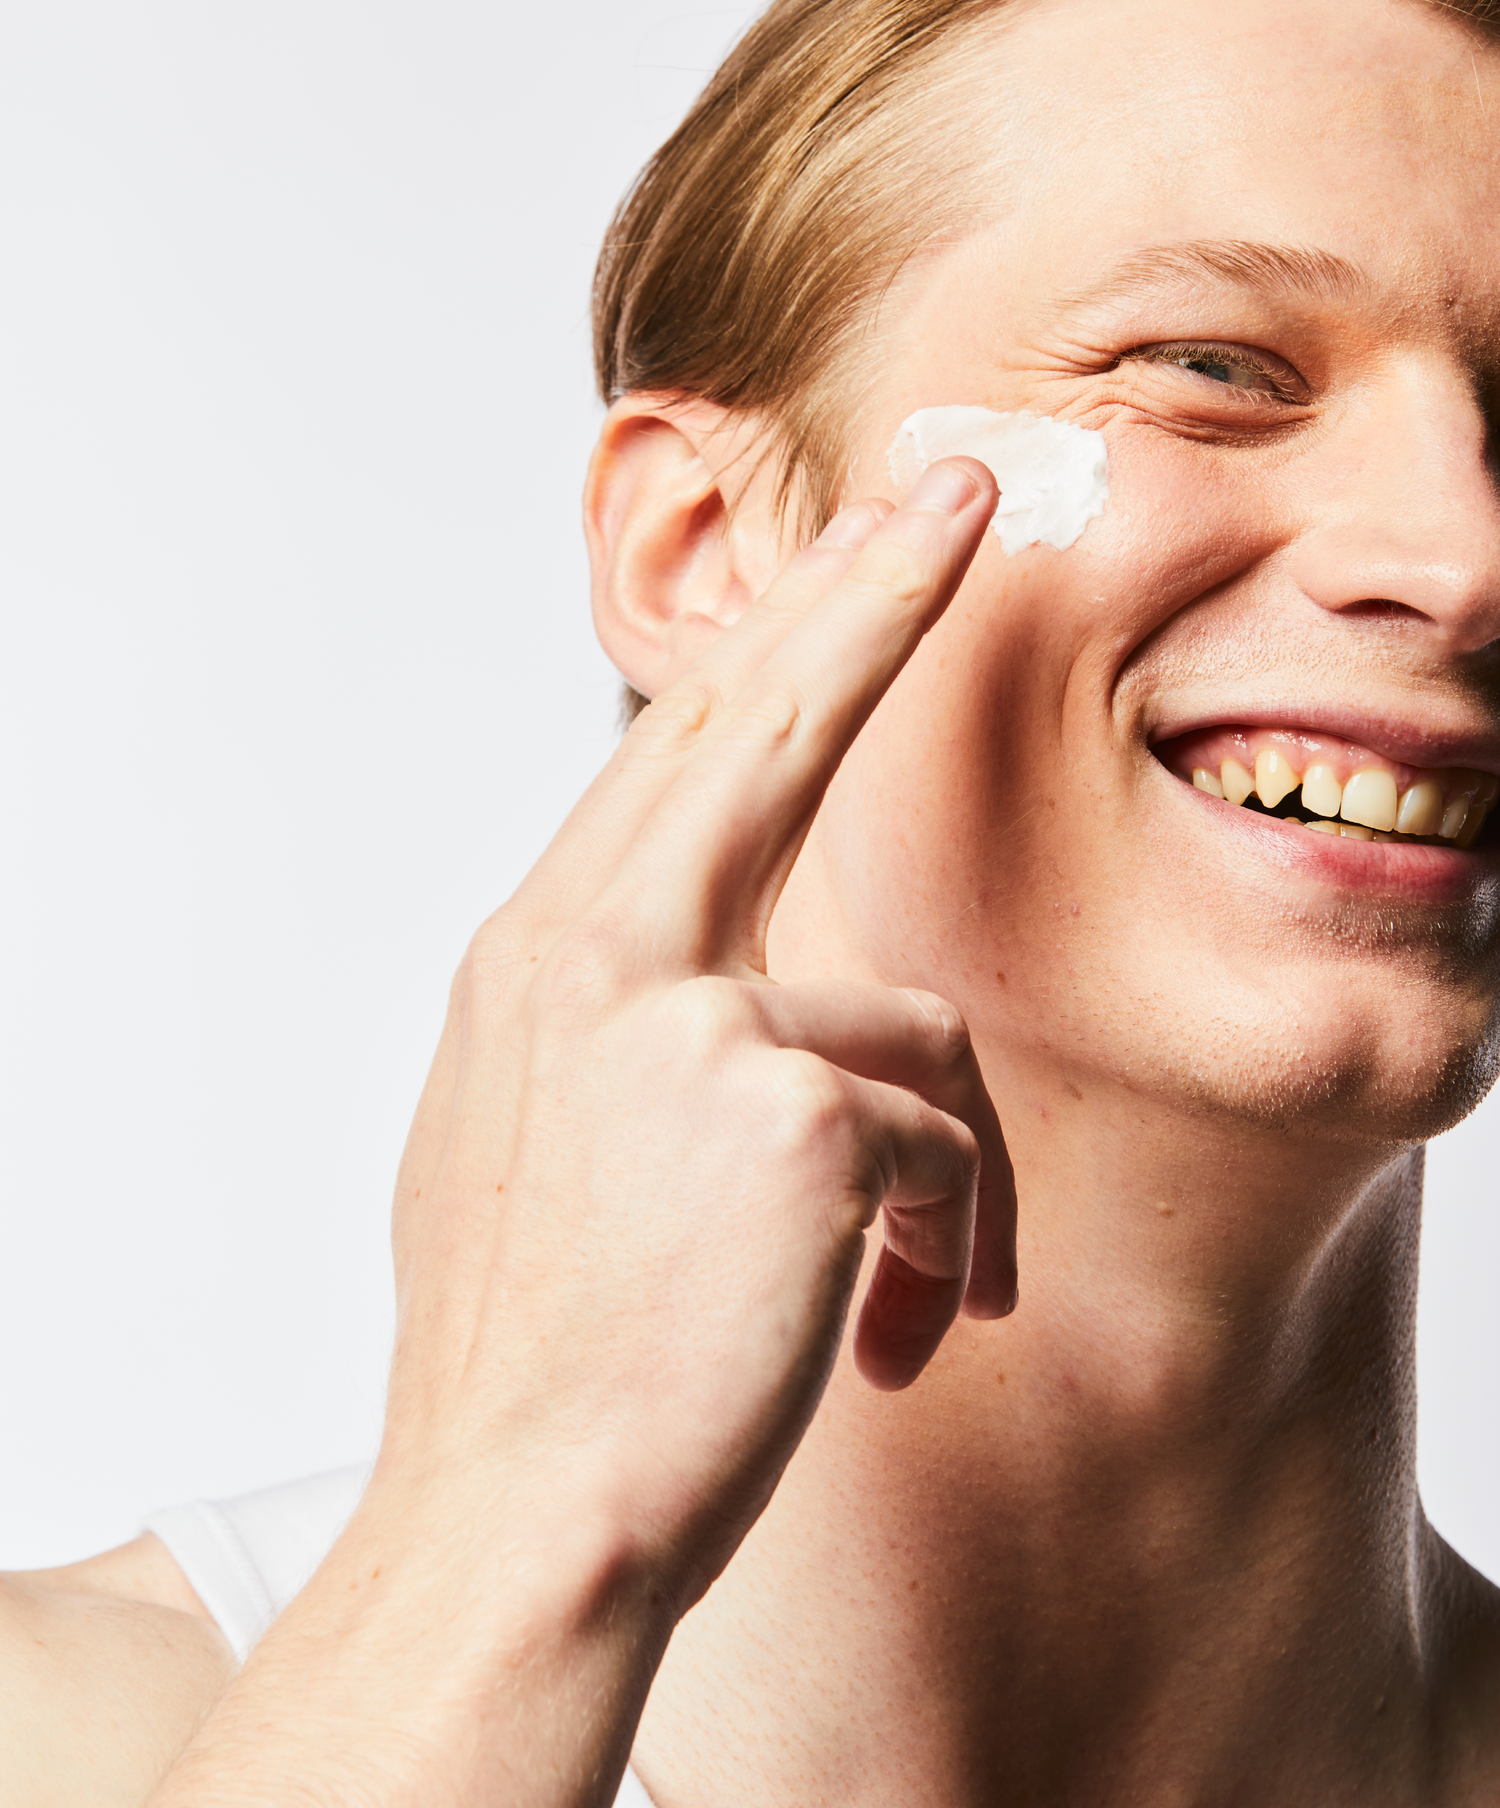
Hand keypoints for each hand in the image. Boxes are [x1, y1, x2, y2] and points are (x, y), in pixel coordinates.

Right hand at [148, 455, 1015, 1807]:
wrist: (513, 1522)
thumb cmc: (540, 1349)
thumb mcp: (547, 1148)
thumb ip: (635, 1036)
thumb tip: (733, 1006)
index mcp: (536, 957)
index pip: (675, 754)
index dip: (777, 635)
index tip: (855, 538)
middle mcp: (591, 953)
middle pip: (754, 725)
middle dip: (870, 596)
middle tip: (960, 489)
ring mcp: (682, 1019)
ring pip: (905, 1027)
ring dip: (937, 1178)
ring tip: (919, 1297)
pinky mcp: (782, 1108)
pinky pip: (936, 1145)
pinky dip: (940, 1245)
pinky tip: (894, 1332)